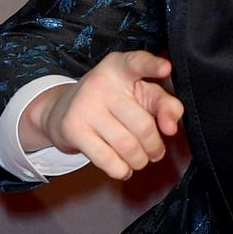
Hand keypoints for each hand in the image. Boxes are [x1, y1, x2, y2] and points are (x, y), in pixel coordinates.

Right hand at [24, 49, 183, 180]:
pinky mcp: (73, 128)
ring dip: (139, 160)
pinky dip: (121, 170)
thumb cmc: (112, 102)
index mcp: (120, 67)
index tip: (166, 68)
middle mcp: (101, 82)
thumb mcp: (140, 95)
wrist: (62, 110)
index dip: (152, 66)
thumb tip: (171, 127)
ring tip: (140, 159)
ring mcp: (84, 105)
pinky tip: (123, 168)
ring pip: (127, 146)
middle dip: (154, 146)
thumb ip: (164, 104)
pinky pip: (108, 160)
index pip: (138, 63)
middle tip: (155, 150)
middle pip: (143, 125)